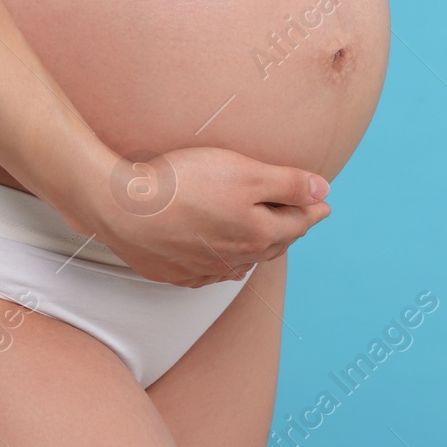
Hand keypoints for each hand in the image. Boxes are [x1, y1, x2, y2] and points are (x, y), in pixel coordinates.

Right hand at [79, 144, 331, 287]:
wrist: (121, 206)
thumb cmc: (182, 183)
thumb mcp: (244, 173)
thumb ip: (287, 184)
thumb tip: (323, 192)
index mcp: (257, 234)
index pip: (297, 222)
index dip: (313, 209)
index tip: (324, 205)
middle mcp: (234, 258)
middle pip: (274, 244)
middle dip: (291, 230)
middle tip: (303, 218)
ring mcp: (203, 269)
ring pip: (244, 261)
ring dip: (261, 250)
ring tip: (271, 240)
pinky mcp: (174, 272)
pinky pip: (212, 274)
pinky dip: (227, 266)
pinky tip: (228, 265)